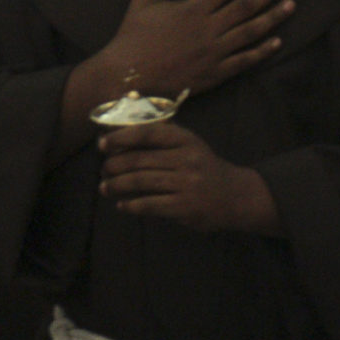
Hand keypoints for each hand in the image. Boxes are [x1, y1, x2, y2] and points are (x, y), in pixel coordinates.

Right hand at [92, 0, 292, 103]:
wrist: (128, 78)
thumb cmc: (133, 36)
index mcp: (192, 8)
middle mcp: (208, 29)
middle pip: (246, 6)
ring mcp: (214, 53)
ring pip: (251, 32)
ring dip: (273, 17)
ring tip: (291, 4)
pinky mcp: (215, 74)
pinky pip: (244, 61)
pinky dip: (262, 51)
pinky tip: (277, 42)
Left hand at [98, 123, 279, 234]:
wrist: (236, 196)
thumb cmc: (203, 167)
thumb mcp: (189, 145)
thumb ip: (161, 140)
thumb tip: (118, 141)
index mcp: (184, 139)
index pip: (147, 133)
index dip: (120, 137)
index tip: (102, 144)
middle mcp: (186, 159)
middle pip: (139, 159)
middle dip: (114, 165)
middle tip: (103, 170)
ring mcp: (186, 183)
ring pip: (140, 181)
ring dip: (117, 185)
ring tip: (105, 187)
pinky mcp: (185, 206)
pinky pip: (150, 204)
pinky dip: (131, 205)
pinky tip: (122, 205)